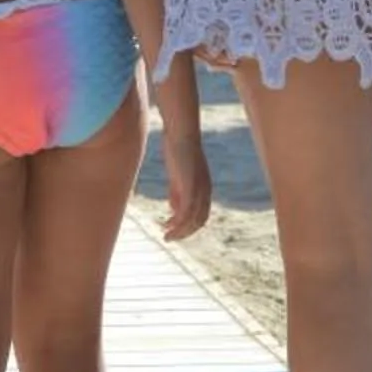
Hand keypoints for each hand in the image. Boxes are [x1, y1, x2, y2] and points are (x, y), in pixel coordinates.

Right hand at [159, 115, 211, 240]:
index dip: (188, 226)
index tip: (172, 230)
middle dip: (184, 233)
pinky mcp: (190, 187)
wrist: (181, 133)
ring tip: (165, 237)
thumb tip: (174, 210)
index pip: (201, 215)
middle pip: (199, 221)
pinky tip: (166, 226)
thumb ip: (177, 192)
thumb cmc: (178, 149)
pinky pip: (185, 212)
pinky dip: (176, 223)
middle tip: (168, 239)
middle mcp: (205, 192)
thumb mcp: (178, 176)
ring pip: (192, 220)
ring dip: (179, 232)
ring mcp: (199, 190)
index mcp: (204, 189)